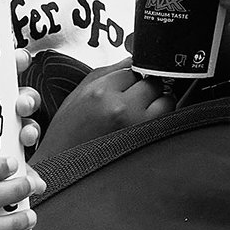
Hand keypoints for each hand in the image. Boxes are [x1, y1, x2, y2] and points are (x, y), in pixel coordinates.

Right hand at [34, 59, 174, 154]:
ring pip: (167, 100)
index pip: (133, 68)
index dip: (131, 77)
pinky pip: (168, 122)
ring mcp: (136, 126)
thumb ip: (107, 73)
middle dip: (147, 88)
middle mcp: (120, 108)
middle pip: (153, 82)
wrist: (61, 170)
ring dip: (159, 103)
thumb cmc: (67, 134)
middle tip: (134, 100)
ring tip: (141, 113)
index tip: (127, 85)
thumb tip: (132, 59)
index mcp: (100, 92)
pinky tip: (145, 127)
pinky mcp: (147, 143)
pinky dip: (162, 121)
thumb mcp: (78, 95)